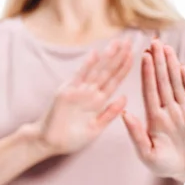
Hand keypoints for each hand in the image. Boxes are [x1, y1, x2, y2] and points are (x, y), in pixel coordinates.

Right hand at [31, 39, 132, 155]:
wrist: (49, 144)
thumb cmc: (71, 138)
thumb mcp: (96, 128)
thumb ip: (110, 113)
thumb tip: (125, 97)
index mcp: (98, 101)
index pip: (115, 81)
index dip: (125, 68)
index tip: (135, 55)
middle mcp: (89, 92)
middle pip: (108, 71)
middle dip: (119, 57)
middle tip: (129, 41)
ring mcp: (78, 90)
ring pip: (96, 71)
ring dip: (107, 58)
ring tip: (117, 44)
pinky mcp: (66, 92)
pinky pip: (79, 77)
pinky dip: (87, 66)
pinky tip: (95, 54)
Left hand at [122, 39, 184, 184]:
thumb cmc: (167, 165)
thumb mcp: (148, 154)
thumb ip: (136, 135)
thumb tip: (124, 114)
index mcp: (154, 119)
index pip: (150, 91)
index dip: (147, 73)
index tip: (143, 55)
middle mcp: (169, 111)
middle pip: (163, 82)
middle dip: (159, 62)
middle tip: (155, 42)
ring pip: (177, 85)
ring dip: (172, 66)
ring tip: (167, 49)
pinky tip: (183, 68)